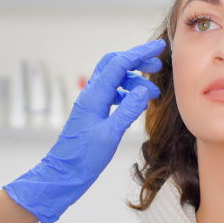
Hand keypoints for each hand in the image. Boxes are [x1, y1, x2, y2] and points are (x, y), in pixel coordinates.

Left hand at [3, 40, 164, 222]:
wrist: (64, 174)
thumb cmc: (83, 158)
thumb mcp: (110, 135)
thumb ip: (128, 111)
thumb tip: (145, 90)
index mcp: (94, 96)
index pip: (119, 64)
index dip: (140, 53)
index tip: (159, 47)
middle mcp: (91, 95)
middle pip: (114, 65)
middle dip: (136, 61)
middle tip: (157, 66)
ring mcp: (91, 103)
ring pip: (114, 79)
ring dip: (134, 80)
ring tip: (153, 93)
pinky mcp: (93, 113)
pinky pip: (111, 93)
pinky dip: (126, 93)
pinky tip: (136, 103)